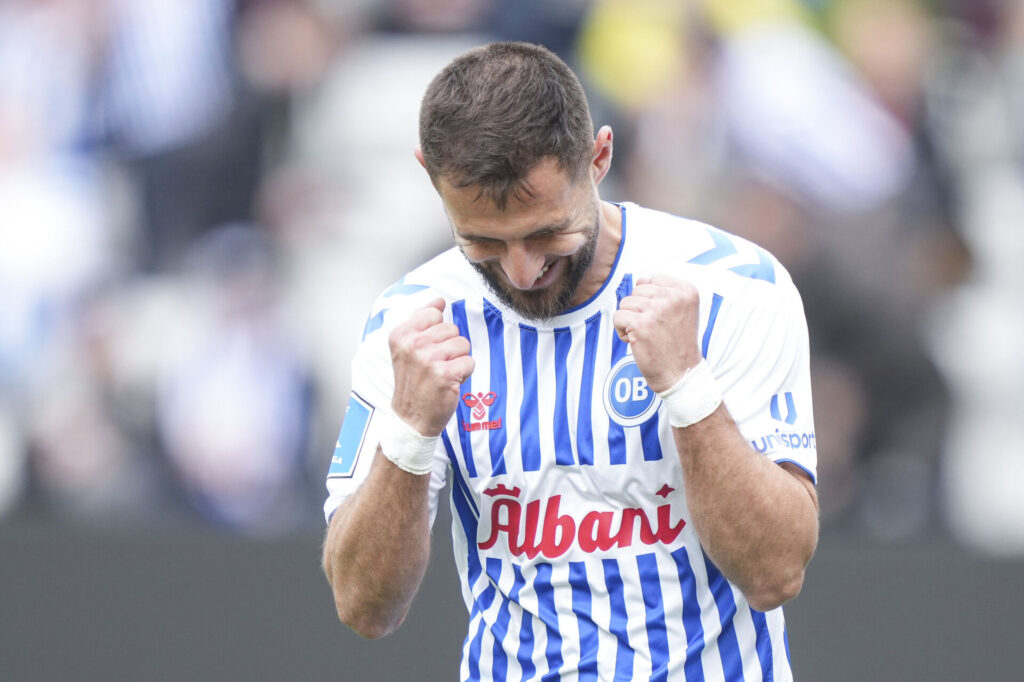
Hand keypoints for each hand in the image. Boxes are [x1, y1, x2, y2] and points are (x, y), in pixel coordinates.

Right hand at [388, 298, 474, 436]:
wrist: (410, 417)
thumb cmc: (413, 381)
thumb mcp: (406, 347)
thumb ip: (421, 320)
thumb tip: (439, 300)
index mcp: (401, 334)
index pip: (434, 313)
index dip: (437, 332)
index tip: (427, 349)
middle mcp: (413, 345)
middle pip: (452, 328)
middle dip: (450, 346)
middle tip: (435, 365)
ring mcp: (429, 359)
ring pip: (463, 344)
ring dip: (458, 359)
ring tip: (442, 373)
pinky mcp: (445, 374)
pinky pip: (469, 361)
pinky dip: (464, 373)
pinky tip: (450, 382)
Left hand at [612, 275, 701, 393]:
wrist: (681, 373)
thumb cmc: (677, 343)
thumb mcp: (681, 311)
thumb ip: (663, 292)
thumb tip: (639, 279)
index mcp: (687, 291)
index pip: (653, 279)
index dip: (651, 300)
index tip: (663, 319)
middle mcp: (674, 297)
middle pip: (637, 290)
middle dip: (639, 310)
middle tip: (654, 330)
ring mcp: (657, 310)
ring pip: (625, 303)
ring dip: (630, 321)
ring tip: (646, 336)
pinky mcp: (640, 324)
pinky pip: (617, 317)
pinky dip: (621, 331)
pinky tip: (636, 341)